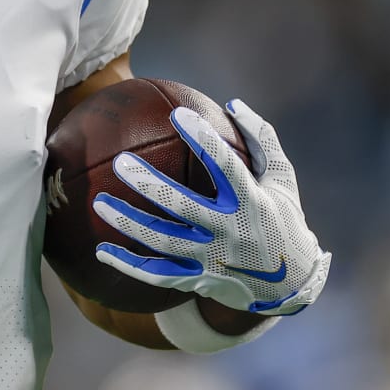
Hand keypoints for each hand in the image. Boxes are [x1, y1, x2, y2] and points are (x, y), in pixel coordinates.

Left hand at [91, 99, 331, 314]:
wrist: (291, 285)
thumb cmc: (284, 219)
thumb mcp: (282, 179)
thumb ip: (261, 139)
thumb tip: (233, 103)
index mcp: (252, 203)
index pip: (225, 166)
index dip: (203, 139)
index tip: (178, 113)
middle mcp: (230, 232)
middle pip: (183, 207)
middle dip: (149, 185)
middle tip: (120, 162)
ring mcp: (212, 260)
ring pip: (163, 242)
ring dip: (129, 223)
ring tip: (99, 202)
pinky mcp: (198, 280)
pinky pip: (157, 274)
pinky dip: (128, 265)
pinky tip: (101, 250)